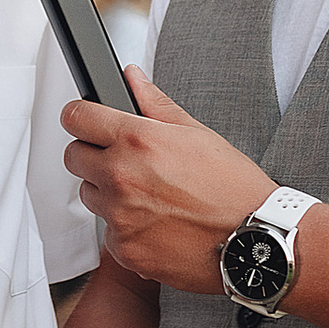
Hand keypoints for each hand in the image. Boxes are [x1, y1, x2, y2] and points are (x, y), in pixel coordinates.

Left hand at [63, 70, 278, 296]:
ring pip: (90, 196)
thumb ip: (155, 104)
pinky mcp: (124, 250)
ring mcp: (119, 217)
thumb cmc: (234, 188)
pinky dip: (125, 229)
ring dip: (108, 193)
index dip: (81, 117)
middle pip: (74, 158)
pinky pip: (109, 233)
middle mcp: (121, 177)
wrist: (254, 240)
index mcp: (137, 140)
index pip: (76, 117)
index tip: (85, 122)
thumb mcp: (197, 134)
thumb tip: (132, 78)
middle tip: (124, 162)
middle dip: (93, 156)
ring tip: (149, 196)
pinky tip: (157, 224)